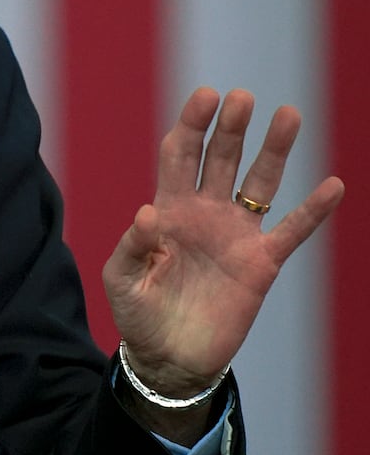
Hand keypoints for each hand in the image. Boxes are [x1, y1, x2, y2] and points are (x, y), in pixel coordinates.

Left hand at [104, 87, 343, 402]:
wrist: (168, 357)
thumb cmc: (138, 314)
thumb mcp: (122, 279)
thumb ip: (133, 245)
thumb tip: (149, 212)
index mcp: (168, 208)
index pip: (180, 154)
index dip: (191, 124)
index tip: (205, 96)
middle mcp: (204, 213)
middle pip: (221, 158)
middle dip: (231, 127)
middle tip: (242, 97)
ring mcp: (235, 235)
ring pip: (259, 183)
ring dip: (274, 150)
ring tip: (288, 114)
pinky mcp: (261, 264)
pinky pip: (292, 232)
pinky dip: (313, 210)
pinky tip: (333, 185)